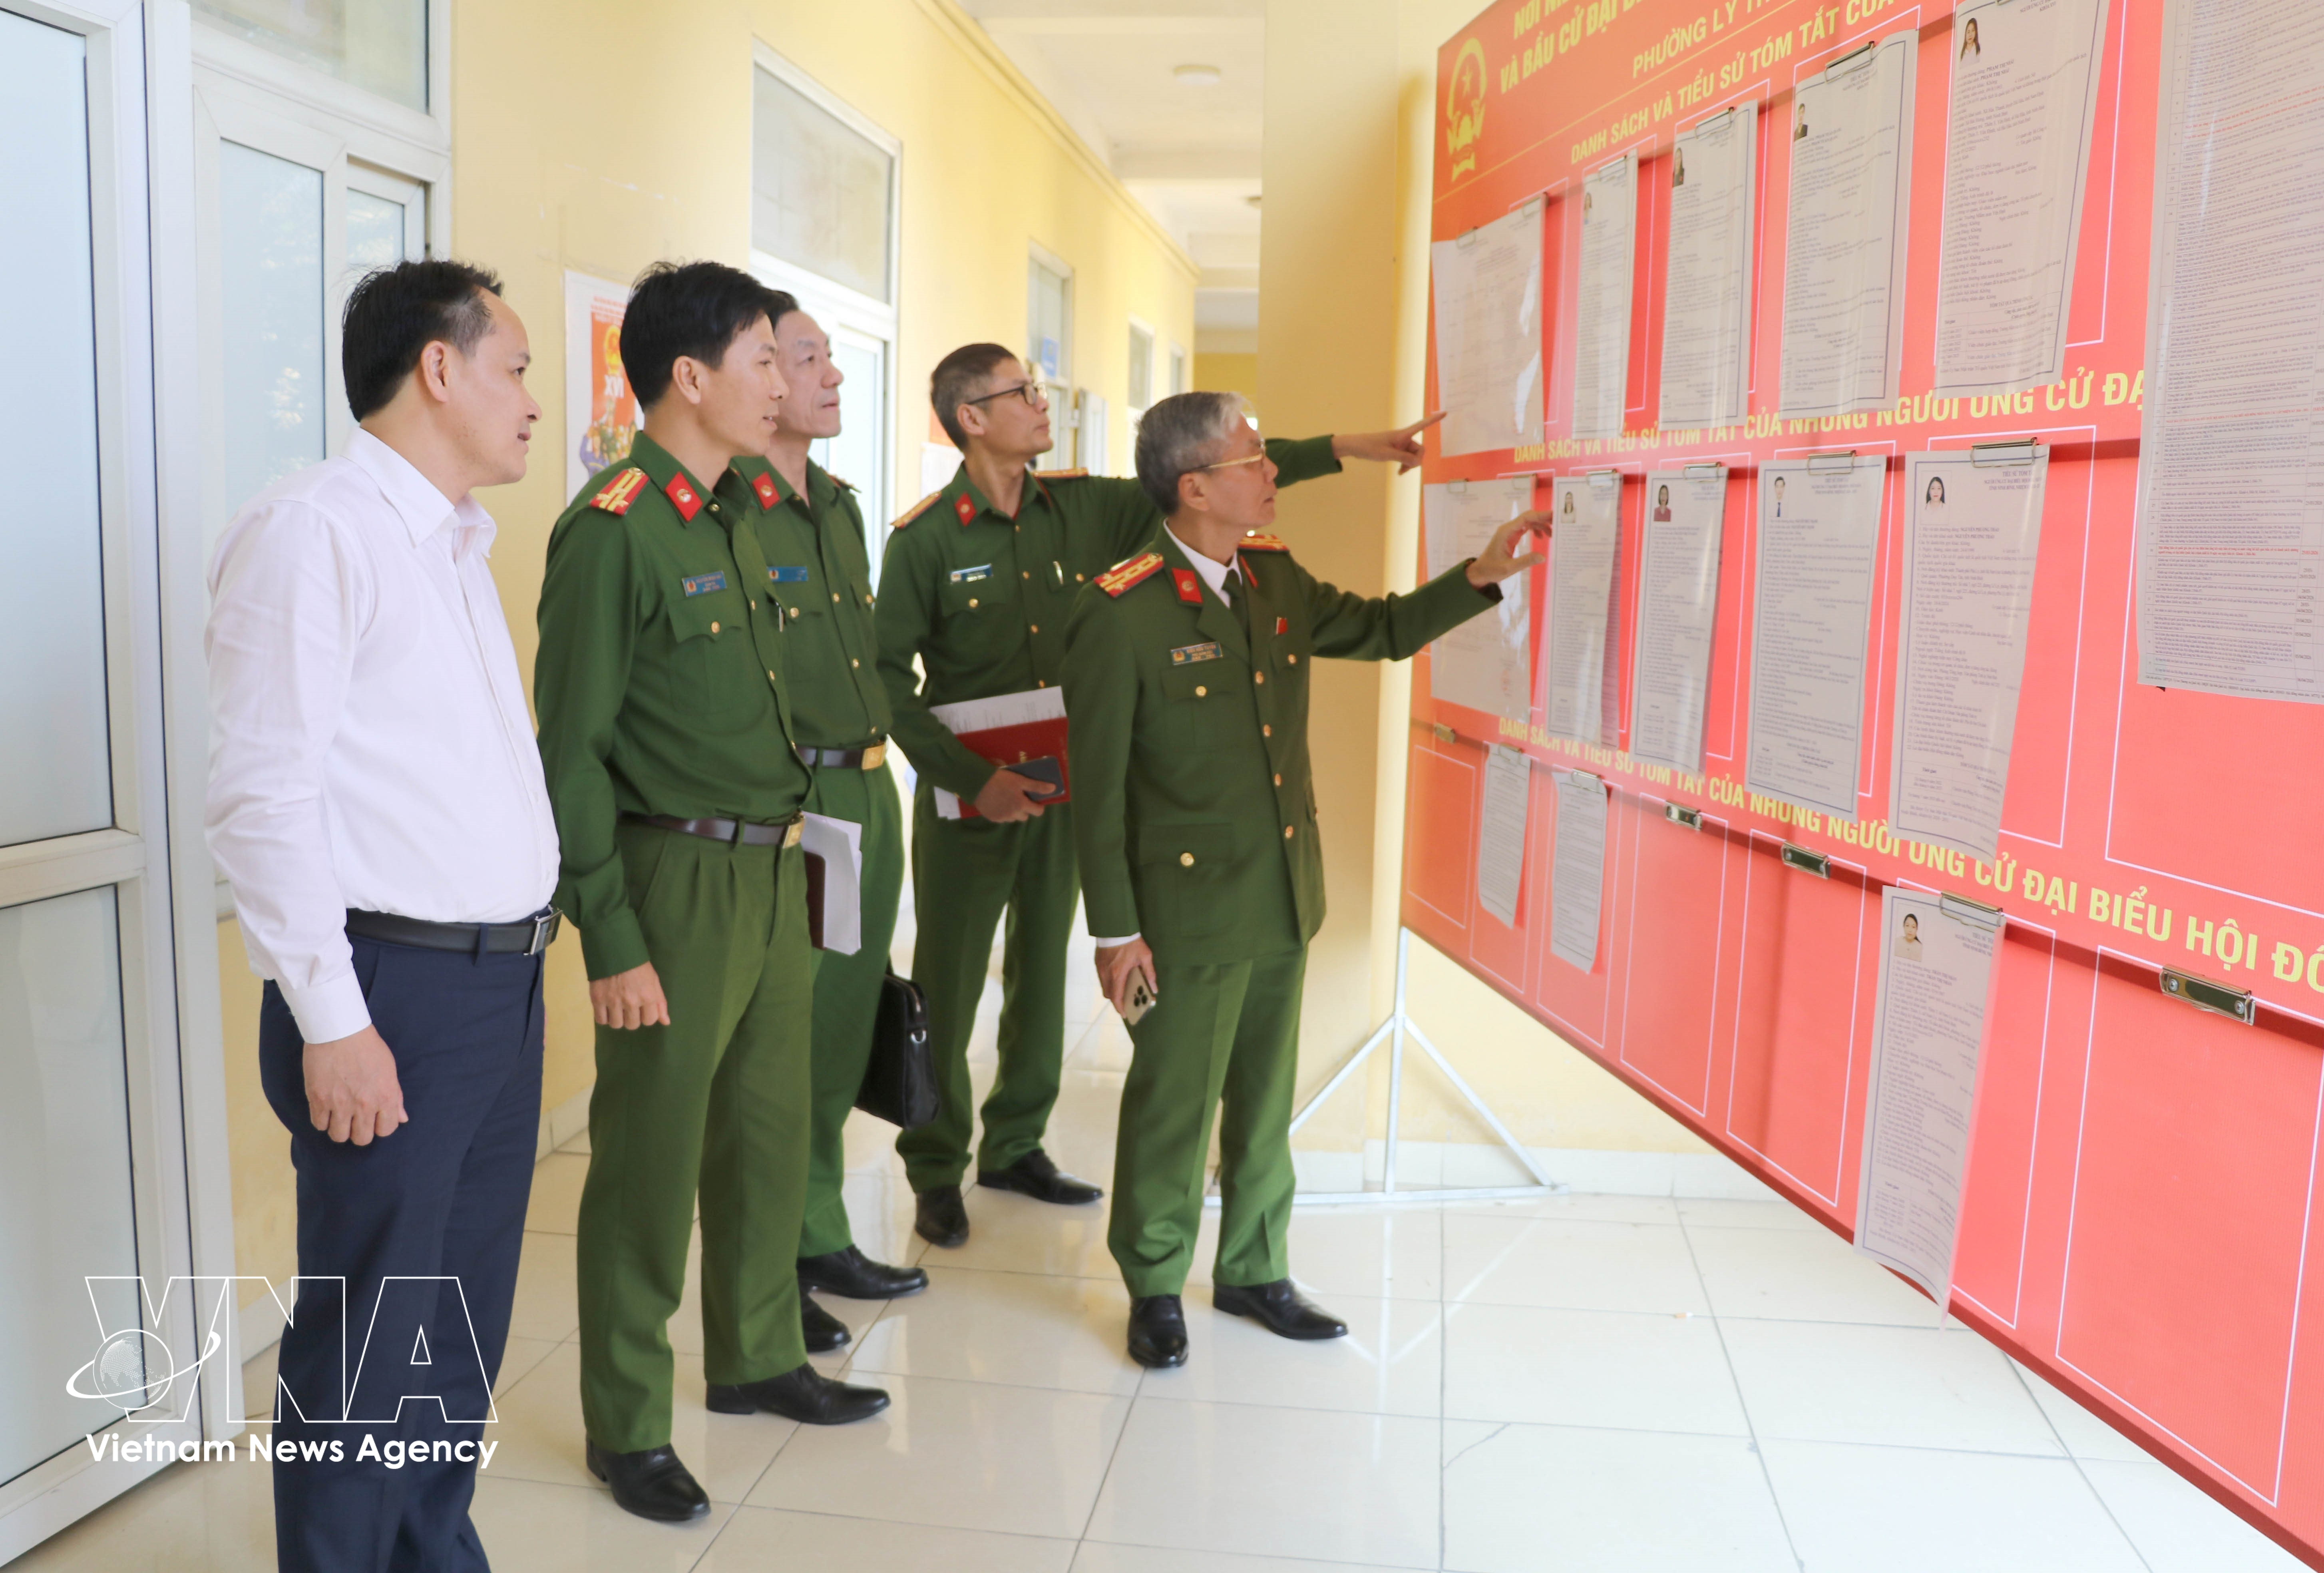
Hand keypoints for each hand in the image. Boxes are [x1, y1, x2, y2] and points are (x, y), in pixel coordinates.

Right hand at [303, 1025, 406, 1144]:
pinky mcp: (318, 1100)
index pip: (386, 1130)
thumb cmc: (367, 1047)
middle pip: (362, 1139)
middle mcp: (364, 1105)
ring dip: (340, 1129)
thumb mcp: (389, 1069)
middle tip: (355, 1120)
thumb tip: (402, 1119)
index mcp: (385, 1097)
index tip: (374, 1120)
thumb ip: (395, 1097)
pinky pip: (319, 1125)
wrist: (340, 1030)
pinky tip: (325, 1110)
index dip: (380, 1127)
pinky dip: (322, 1121)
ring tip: (339, 1116)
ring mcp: (340, 1104)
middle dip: (359, 1132)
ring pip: (339, 1136)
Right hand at [591, 962, 670, 1029]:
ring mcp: (613, 1001)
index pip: (649, 1020)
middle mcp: (631, 1001)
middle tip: (628, 1006)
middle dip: (632, 1018)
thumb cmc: (637, 964)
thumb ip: (660, 1002)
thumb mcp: (653, 980)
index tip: (642, 1008)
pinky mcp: (597, 999)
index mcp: (648, 996)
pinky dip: (604, 1017)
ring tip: (617, 1007)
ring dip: (617, 1018)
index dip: (646, 1016)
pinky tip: (606, 1008)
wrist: (613, 949)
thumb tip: (666, 1022)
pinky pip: (601, 1020)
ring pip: (616, 1025)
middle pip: (632, 1025)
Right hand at [973, 768, 1050, 822]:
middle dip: (1024, 809)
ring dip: (1013, 812)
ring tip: (1007, 799)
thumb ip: (1037, 786)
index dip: (1038, 806)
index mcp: (1021, 805)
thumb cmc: (1001, 779)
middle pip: (1025, 816)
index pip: (1038, 812)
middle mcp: (1013, 815)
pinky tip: (998, 803)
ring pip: (1013, 818)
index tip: (1034, 800)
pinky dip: (1002, 813)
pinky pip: (1002, 818)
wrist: (977, 783)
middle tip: (1018, 797)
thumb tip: (1053, 789)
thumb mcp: (1021, 780)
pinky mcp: (992, 818)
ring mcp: (1002, 818)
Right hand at [1096, 939, 1156, 1016]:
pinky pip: (1102, 978)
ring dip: (1112, 991)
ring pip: (1104, 986)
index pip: (1116, 997)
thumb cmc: (1131, 941)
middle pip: (1108, 994)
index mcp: (1118, 973)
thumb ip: (1150, 973)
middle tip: (1125, 1003)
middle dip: (1116, 1001)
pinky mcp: (1097, 962)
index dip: (1120, 1008)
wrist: (1115, 926)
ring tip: (1122, 991)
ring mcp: (1100, 968)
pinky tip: (1117, 978)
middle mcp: (1106, 973)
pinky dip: (1108, 982)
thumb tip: (1154, 988)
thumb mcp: (1145, 956)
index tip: (1125, 1014)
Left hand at [1332, 412, 1446, 473]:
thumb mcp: (1387, 454)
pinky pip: (1406, 458)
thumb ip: (1404, 458)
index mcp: (1402, 434)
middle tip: (1406, 469)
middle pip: (1419, 449)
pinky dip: (1405, 465)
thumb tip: (1418, 462)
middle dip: (1416, 460)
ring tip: (1400, 472)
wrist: (1355, 447)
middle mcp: (1403, 438)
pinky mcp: (1395, 450)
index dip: (1433, 420)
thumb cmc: (1369, 447)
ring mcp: (1400, 445)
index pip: (1421, 425)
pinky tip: (1400, 472)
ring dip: (1410, 464)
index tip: (1445, 413)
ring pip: (1413, 456)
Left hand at [1467, 510, 1553, 587]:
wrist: (1480, 572)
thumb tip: (1543, 557)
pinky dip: (1535, 530)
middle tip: (1558, 523)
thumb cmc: (1491, 569)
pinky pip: (1525, 528)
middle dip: (1543, 518)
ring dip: (1540, 525)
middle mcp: (1508, 529)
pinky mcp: (1511, 537)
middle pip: (1528, 517)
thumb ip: (1525, 561)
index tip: (1554, 516)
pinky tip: (1541, 537)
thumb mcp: (1509, 568)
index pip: (1525, 518)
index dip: (1540, 515)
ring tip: (1552, 534)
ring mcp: (1510, 532)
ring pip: (1528, 522)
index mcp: (1506, 532)